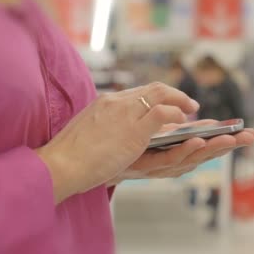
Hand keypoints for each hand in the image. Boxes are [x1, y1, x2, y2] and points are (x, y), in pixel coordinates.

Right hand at [36, 82, 199, 203]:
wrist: (59, 165)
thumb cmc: (70, 156)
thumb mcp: (89, 131)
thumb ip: (107, 125)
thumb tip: (119, 131)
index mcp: (106, 102)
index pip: (139, 91)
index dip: (159, 95)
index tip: (170, 102)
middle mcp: (117, 102)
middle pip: (154, 89)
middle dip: (175, 95)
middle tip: (190, 105)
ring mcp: (126, 115)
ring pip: (163, 97)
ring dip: (182, 102)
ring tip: (193, 112)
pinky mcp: (133, 131)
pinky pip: (163, 113)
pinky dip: (176, 114)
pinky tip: (184, 123)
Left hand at [107, 120, 253, 184]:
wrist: (73, 166)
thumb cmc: (102, 146)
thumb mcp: (134, 125)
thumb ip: (158, 118)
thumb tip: (180, 109)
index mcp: (164, 151)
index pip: (199, 143)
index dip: (222, 138)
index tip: (246, 133)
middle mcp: (162, 161)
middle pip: (201, 152)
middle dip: (228, 145)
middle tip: (252, 137)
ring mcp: (153, 166)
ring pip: (189, 157)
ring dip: (212, 149)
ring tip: (232, 140)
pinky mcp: (140, 167)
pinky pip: (167, 159)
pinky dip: (184, 151)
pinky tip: (197, 140)